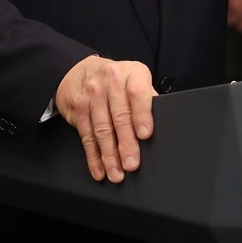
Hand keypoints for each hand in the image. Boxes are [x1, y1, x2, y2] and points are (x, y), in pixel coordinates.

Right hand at [55, 56, 155, 183]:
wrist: (78, 70)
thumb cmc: (116, 80)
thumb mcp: (134, 79)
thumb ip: (147, 99)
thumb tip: (163, 125)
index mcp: (131, 73)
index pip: (137, 93)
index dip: (142, 115)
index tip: (145, 135)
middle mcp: (110, 81)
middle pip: (119, 116)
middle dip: (126, 143)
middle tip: (132, 164)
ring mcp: (91, 94)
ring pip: (102, 129)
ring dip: (110, 155)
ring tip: (117, 173)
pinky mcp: (78, 109)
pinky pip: (87, 136)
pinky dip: (93, 156)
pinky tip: (100, 169)